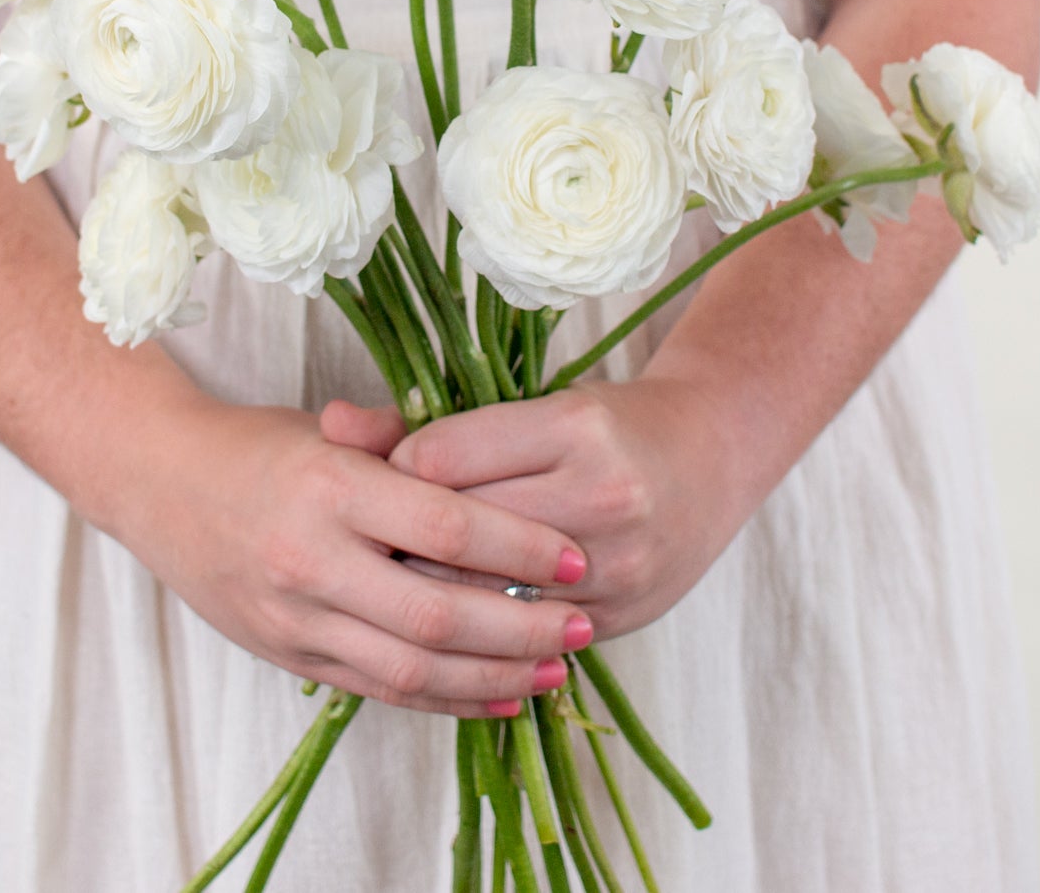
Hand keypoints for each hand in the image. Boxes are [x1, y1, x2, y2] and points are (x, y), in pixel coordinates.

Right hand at [111, 397, 593, 715]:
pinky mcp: (290, 654)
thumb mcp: (328, 426)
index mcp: (330, 487)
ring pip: (410, 669)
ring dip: (493, 675)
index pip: (443, 527)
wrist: (157, 482)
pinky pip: (379, 689)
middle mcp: (310, 559)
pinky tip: (499, 695)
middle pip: (435, 614)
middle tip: (584, 622)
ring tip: (557, 669)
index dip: (517, 547)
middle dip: (521, 626)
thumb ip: (407, 441)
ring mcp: (295, 617)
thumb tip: (493, 459)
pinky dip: (444, 698)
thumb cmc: (258, 445)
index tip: (573, 556)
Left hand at [377, 379, 743, 640]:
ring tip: (393, 576)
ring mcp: (615, 565)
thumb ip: (429, 420)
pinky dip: (475, 626)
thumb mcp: (530, 402)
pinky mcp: (618, 617)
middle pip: (453, 537)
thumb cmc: (607, 423)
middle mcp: (600, 495)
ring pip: (480, 596)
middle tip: (362, 538)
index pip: (440, 459)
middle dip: (396, 541)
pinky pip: (519, 636)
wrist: (711, 457)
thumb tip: (328, 419)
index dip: (391, 470)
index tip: (379, 475)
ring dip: (426, 590)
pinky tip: (447, 615)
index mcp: (572, 426)